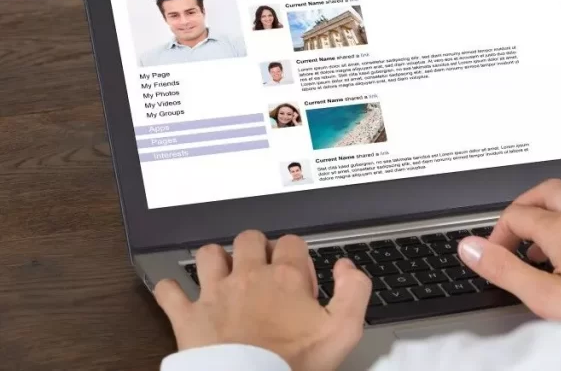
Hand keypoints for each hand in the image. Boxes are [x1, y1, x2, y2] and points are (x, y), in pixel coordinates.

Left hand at [153, 230, 371, 370]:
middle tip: (263, 269)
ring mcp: (214, 294)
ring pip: (209, 254)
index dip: (297, 256)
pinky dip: (171, 290)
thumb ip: (354, 291)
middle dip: (257, 248)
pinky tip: (178, 294)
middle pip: (250, 239)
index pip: (292, 243)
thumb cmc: (293, 364)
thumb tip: (347, 267)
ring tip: (223, 273)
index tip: (299, 279)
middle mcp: (248, 277)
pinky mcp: (188, 317)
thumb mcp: (343, 331)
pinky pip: (169, 291)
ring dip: (216, 259)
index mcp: (285, 278)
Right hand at [457, 179, 560, 319]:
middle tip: (509, 231)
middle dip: (522, 207)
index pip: (516, 214)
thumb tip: (471, 248)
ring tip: (536, 242)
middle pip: (544, 191)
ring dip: (546, 213)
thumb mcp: (543, 295)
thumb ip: (504, 269)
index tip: (491, 255)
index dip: (496, 234)